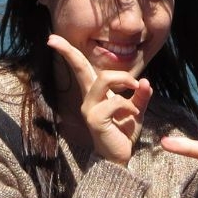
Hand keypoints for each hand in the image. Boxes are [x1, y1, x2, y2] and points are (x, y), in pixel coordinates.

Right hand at [46, 34, 148, 165]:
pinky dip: (130, 104)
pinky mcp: (95, 119)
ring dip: (125, 79)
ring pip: (104, 79)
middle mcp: (88, 99)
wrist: (119, 158)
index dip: (68, 53)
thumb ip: (140, 96)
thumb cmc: (123, 133)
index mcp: (95, 94)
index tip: (52, 39)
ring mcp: (89, 109)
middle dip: (68, 52)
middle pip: (81, 68)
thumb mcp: (135, 111)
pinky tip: (134, 114)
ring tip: (135, 88)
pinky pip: (116, 101)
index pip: (80, 69)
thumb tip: (145, 81)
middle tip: (52, 39)